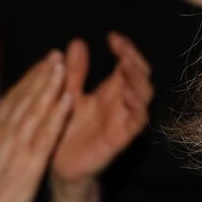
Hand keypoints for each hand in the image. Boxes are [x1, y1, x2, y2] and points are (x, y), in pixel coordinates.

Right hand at [0, 52, 70, 201]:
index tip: (41, 64)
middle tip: (56, 55)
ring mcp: (16, 148)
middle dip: (41, 75)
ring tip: (63, 66)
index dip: (27, 80)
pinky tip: (68, 98)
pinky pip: (47, 134)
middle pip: (24, 98)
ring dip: (50, 86)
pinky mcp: (30, 163)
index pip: (11, 99)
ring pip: (35, 110)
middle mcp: (1, 135)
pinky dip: (57, 114)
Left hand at [50, 33, 152, 186]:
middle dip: (135, 60)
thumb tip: (76, 43)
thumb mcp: (66, 94)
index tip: (113, 37)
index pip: (127, 65)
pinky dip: (137, 107)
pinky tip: (127, 94)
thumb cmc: (63, 130)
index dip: (125, 50)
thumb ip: (74, 72)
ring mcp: (123, 119)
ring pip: (144, 96)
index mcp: (109, 91)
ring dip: (139, 80)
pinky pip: (138, 121)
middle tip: (123, 50)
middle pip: (140, 77)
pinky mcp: (121, 137)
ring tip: (127, 66)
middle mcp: (120, 103)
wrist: (57, 164)